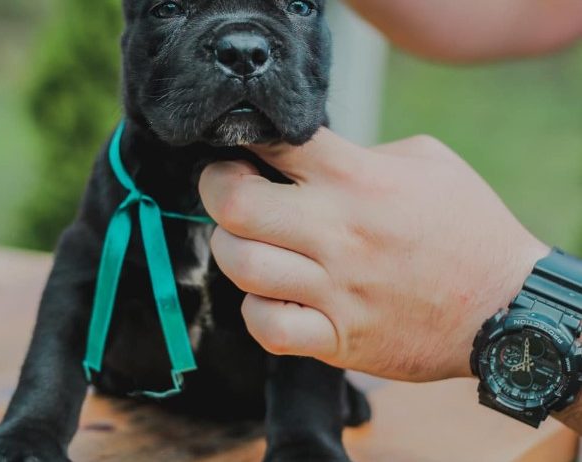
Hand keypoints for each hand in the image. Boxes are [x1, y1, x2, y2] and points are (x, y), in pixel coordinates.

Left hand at [199, 129, 549, 381]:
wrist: (506, 307)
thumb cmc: (466, 225)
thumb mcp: (426, 161)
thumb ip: (360, 152)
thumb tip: (302, 155)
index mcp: (358, 179)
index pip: (272, 142)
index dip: (241, 137)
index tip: (240, 146)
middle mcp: (339, 232)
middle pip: (234, 205)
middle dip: (216, 191)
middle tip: (228, 192)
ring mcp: (336, 288)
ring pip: (242, 265)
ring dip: (231, 251)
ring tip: (250, 244)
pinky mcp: (338, 337)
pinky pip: (268, 326)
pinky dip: (257, 311)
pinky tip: (271, 298)